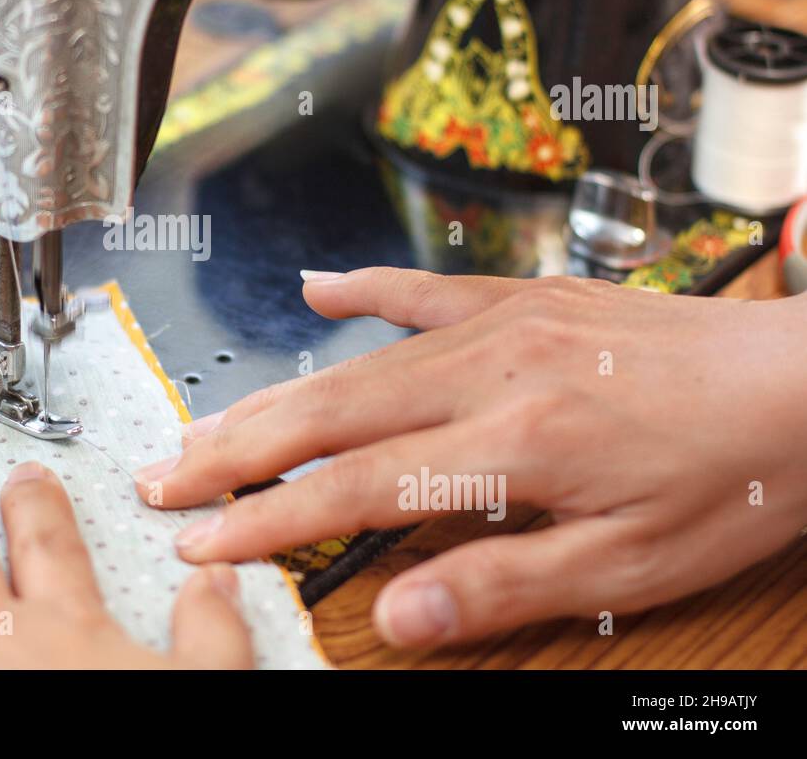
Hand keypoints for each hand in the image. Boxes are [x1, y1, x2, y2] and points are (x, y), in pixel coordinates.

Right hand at [135, 268, 806, 647]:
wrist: (806, 380)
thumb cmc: (735, 475)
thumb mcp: (635, 563)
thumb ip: (507, 584)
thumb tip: (404, 614)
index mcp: (517, 440)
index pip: (355, 487)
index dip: (266, 518)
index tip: (200, 539)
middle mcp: (492, 369)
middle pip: (328, 413)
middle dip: (234, 450)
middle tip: (160, 474)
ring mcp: (503, 322)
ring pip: (357, 360)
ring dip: (272, 394)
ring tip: (205, 421)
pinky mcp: (524, 298)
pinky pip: (425, 290)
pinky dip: (364, 290)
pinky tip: (315, 289)